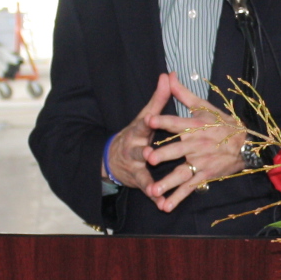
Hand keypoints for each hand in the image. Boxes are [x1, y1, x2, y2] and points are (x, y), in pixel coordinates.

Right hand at [104, 77, 174, 192]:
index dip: (149, 121)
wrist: (112, 157)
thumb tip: (168, 74)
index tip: (151, 120)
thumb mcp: (145, 115)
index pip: (144, 124)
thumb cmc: (136, 133)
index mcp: (138, 131)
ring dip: (149, 181)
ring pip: (142, 173)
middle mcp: (134, 149)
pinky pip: (147, 189)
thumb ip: (159, 98)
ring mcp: (135, 166)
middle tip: (149, 155)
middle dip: (143, 153)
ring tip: (156, 189)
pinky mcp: (138, 180)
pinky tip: (163, 205)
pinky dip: (155, 198)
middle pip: (139, 151)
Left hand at [142, 73, 247, 211]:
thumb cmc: (221, 123)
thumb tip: (168, 75)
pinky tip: (165, 206)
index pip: (176, 122)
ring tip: (154, 190)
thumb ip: (182, 93)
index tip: (149, 119)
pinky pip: (189, 187)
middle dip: (164, 154)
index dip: (163, 121)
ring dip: (168, 182)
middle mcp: (196, 144)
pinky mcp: (204, 175)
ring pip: (181, 172)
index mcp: (194, 126)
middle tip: (149, 158)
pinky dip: (177, 197)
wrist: (245, 143)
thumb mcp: (203, 106)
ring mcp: (200, 162)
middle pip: (177, 150)